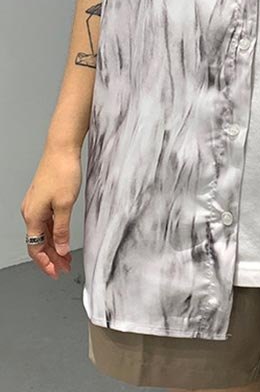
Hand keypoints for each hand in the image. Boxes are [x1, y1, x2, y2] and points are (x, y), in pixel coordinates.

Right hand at [20, 144, 80, 277]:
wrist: (61, 149)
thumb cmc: (62, 172)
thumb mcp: (65, 204)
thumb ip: (62, 230)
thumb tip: (60, 248)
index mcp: (32, 215)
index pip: (35, 248)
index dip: (45, 263)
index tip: (56, 272)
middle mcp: (30, 211)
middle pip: (39, 242)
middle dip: (51, 257)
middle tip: (65, 268)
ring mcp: (36, 204)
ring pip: (43, 232)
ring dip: (54, 245)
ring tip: (67, 257)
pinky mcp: (43, 198)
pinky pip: (47, 221)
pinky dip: (55, 232)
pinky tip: (64, 238)